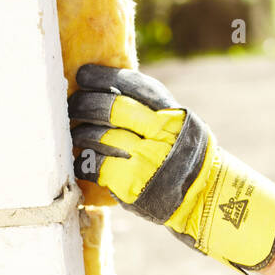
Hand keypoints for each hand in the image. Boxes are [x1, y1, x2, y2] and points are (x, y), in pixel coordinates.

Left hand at [69, 65, 274, 273]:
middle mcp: (160, 133)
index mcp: (172, 113)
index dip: (104, 78)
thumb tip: (107, 90)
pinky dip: (82, 161)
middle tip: (72, 105)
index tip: (84, 76)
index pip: (134, 85)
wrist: (203, 198)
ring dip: (80, 133)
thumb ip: (150, 109)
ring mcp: (145, 158)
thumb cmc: (183, 156)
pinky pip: (95, 165)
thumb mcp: (179, 124)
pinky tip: (79, 159)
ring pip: (98, 136)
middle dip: (84, 104)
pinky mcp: (130, 182)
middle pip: (111, 108)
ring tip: (76, 133)